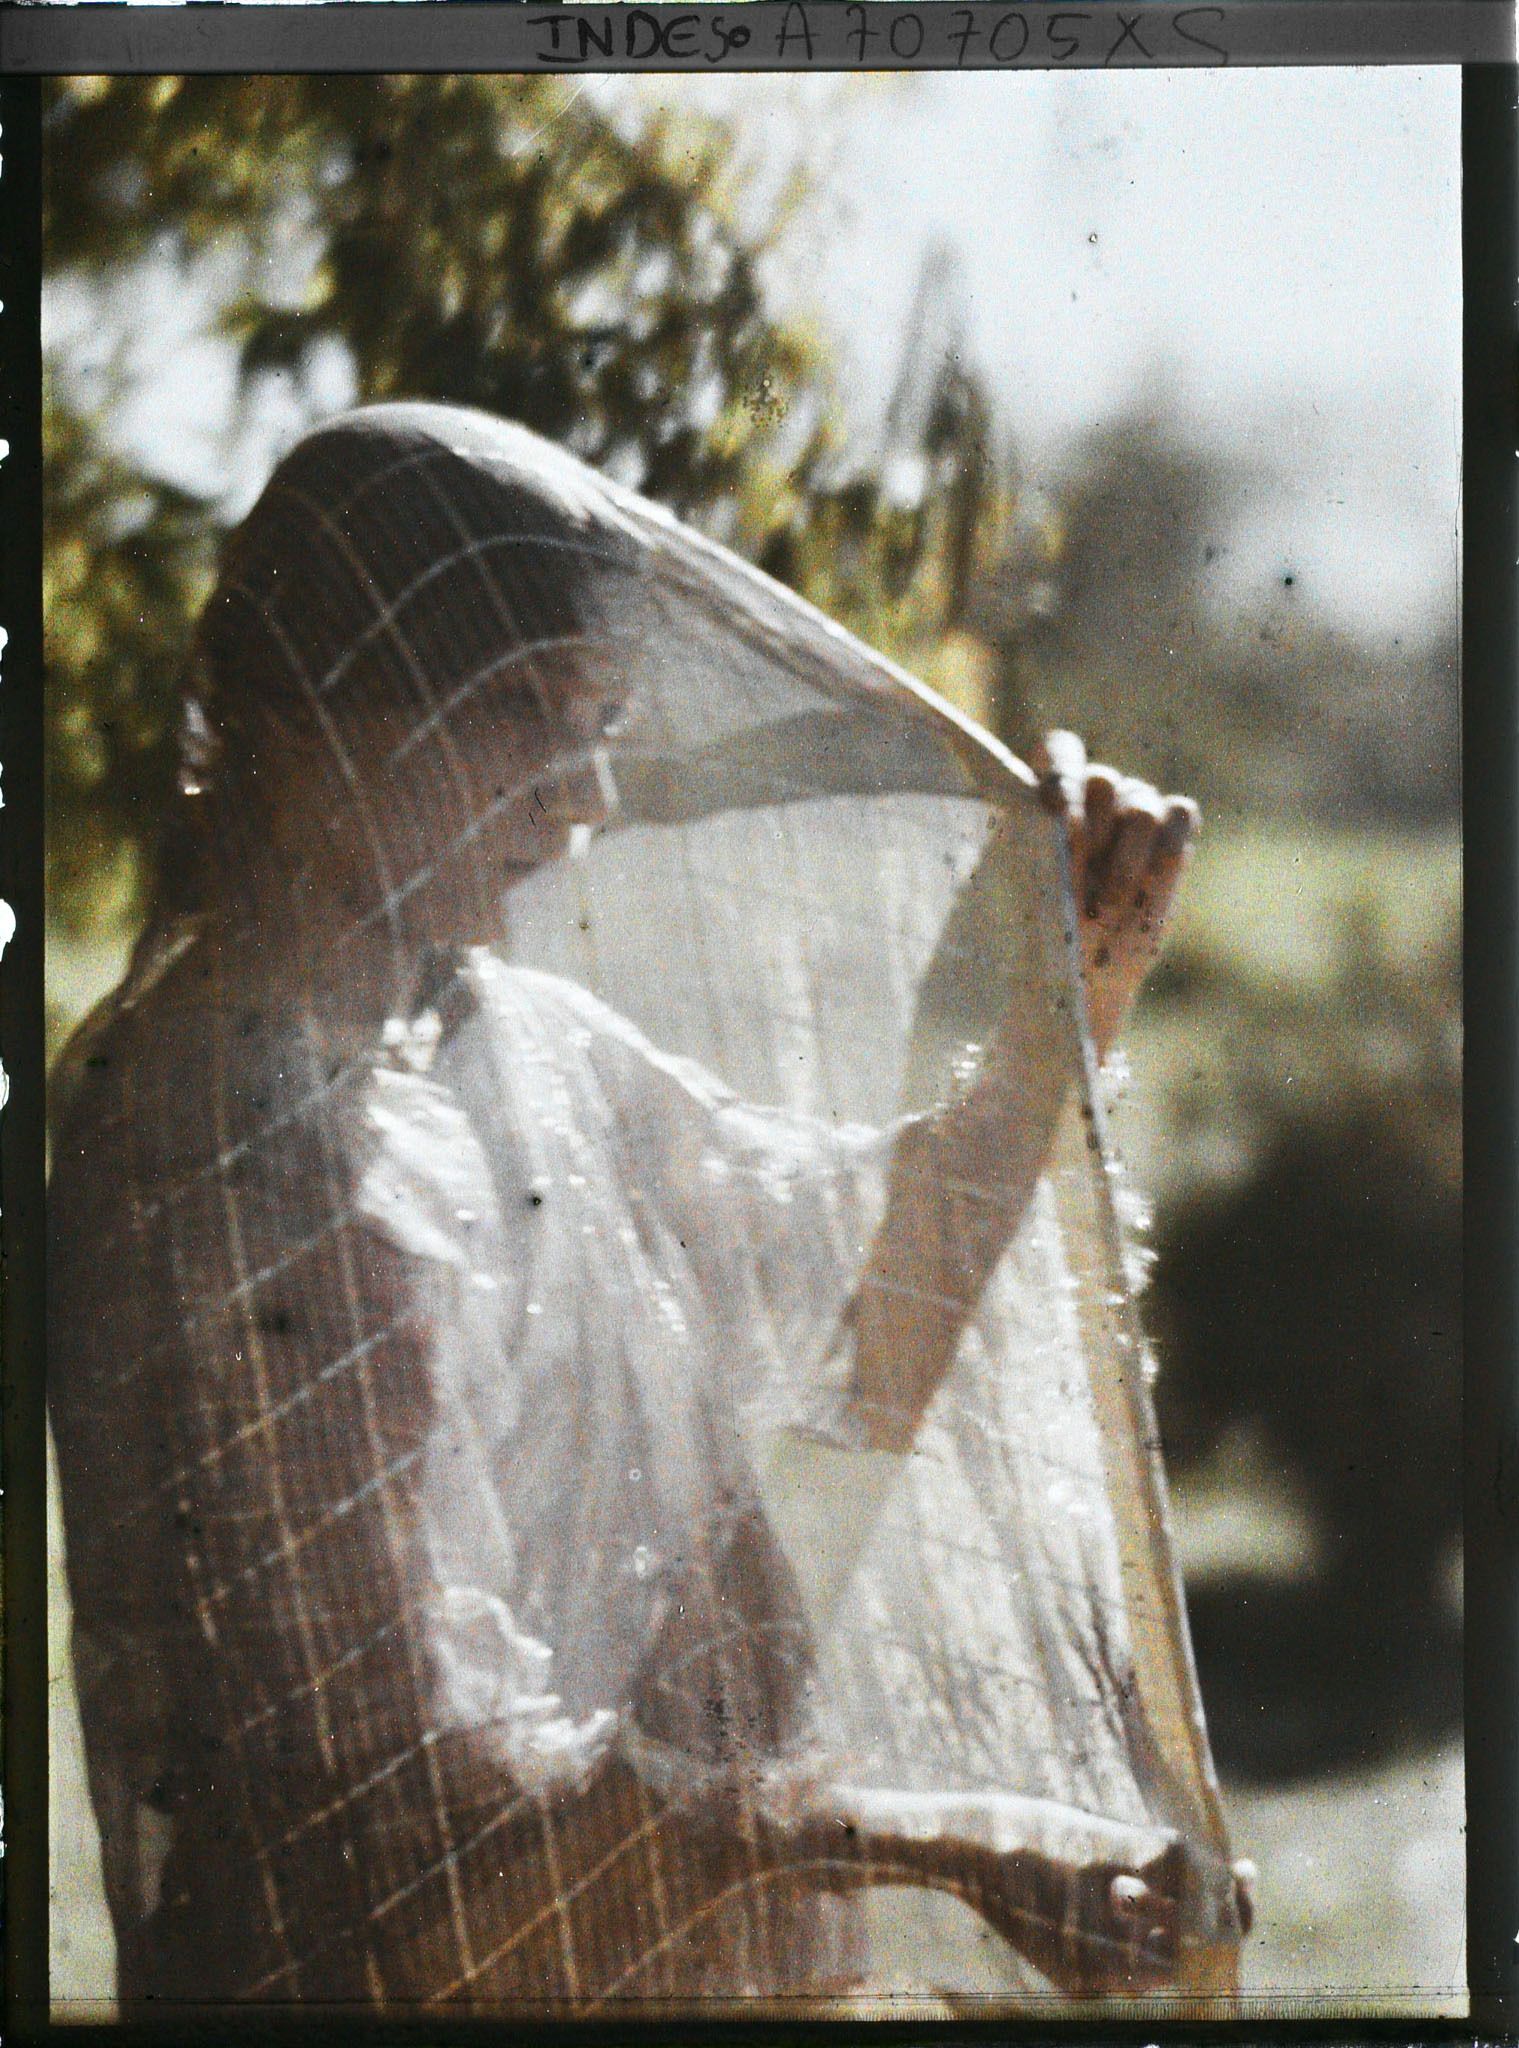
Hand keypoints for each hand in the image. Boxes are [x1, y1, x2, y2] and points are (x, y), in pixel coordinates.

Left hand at [1031, 730, 1198, 1063]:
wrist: (1080, 982)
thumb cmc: (1037, 935)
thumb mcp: (1022, 891)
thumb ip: (1030, 844)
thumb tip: (1046, 814)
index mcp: (1048, 801)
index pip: (1060, 750)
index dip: (1061, 768)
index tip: (1055, 807)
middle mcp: (1094, 801)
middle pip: (1101, 778)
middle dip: (1090, 827)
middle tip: (1075, 874)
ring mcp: (1135, 818)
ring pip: (1141, 800)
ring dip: (1123, 856)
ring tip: (1104, 905)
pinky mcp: (1171, 843)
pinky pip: (1181, 813)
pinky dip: (1167, 845)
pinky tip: (1148, 883)